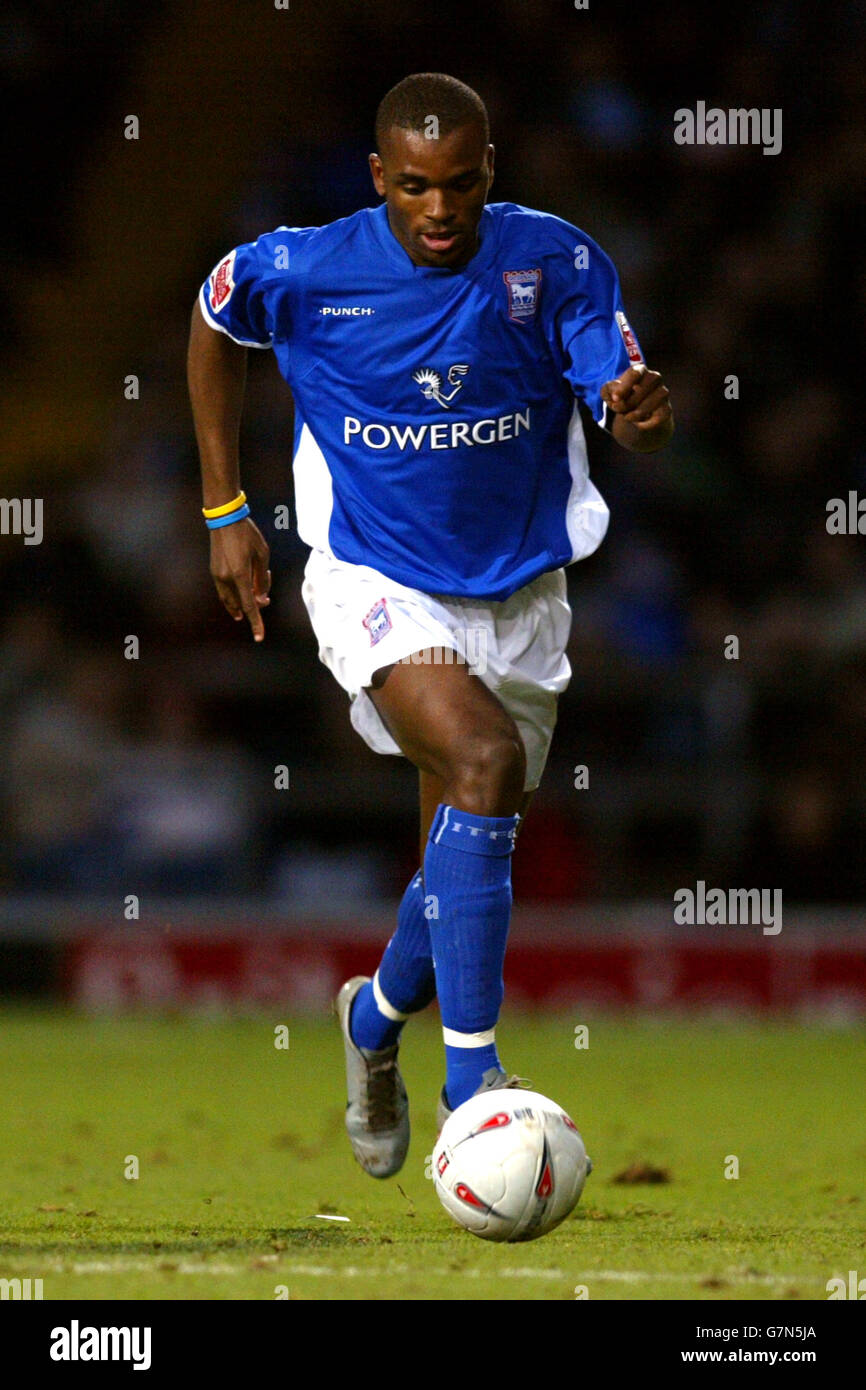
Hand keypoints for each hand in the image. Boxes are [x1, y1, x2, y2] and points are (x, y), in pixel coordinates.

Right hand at [209, 517, 270, 641]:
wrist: (224, 518)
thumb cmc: (247, 534)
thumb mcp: (263, 554)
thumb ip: (262, 578)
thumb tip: (261, 596)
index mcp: (240, 575)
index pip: (250, 606)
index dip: (256, 623)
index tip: (259, 637)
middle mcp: (226, 578)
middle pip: (240, 604)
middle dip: (254, 607)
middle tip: (265, 599)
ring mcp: (217, 575)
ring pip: (229, 601)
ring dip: (241, 604)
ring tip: (253, 603)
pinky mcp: (213, 571)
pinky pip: (224, 592)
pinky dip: (233, 597)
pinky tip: (240, 595)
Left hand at [601, 364, 671, 432]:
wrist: (635, 410)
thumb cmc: (622, 396)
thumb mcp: (609, 392)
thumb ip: (609, 390)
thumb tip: (616, 397)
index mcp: (640, 370)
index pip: (634, 374)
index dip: (624, 387)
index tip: (615, 398)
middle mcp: (654, 377)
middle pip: (641, 390)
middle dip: (627, 403)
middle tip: (618, 409)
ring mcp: (663, 392)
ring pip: (650, 404)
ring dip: (636, 413)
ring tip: (627, 416)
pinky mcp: (667, 408)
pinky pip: (659, 417)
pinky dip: (647, 423)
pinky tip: (638, 424)